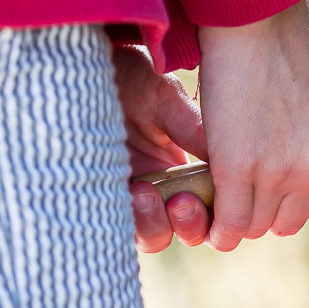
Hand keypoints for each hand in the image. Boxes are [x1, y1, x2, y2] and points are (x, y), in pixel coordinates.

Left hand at [114, 43, 211, 252]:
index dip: (219, 214)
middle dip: (191, 225)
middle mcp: (165, 187)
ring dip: (156, 226)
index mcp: (189, 166)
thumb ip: (195, 131)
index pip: (215, 206)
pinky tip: (125, 191)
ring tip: (144, 193)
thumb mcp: (166, 99)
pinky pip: (118, 230)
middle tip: (179, 202)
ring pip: (156, 237)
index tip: (214, 194)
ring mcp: (133, 197)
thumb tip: (228, 163)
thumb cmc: (128, 77)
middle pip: (191, 231)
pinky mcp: (100, 200)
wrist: (80, 70)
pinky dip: (126, 221)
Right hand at [196, 0, 308, 252]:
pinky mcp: (238, 167)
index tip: (280, 193)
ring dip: (237, 215)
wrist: (253, 14)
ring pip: (256, 226)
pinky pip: (229, 224)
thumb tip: (306, 171)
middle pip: (287, 222)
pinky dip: (217, 227)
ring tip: (220, 192)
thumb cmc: (285, 45)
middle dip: (264, 209)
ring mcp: (282, 170)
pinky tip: (208, 213)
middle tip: (240, 185)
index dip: (300, 207)